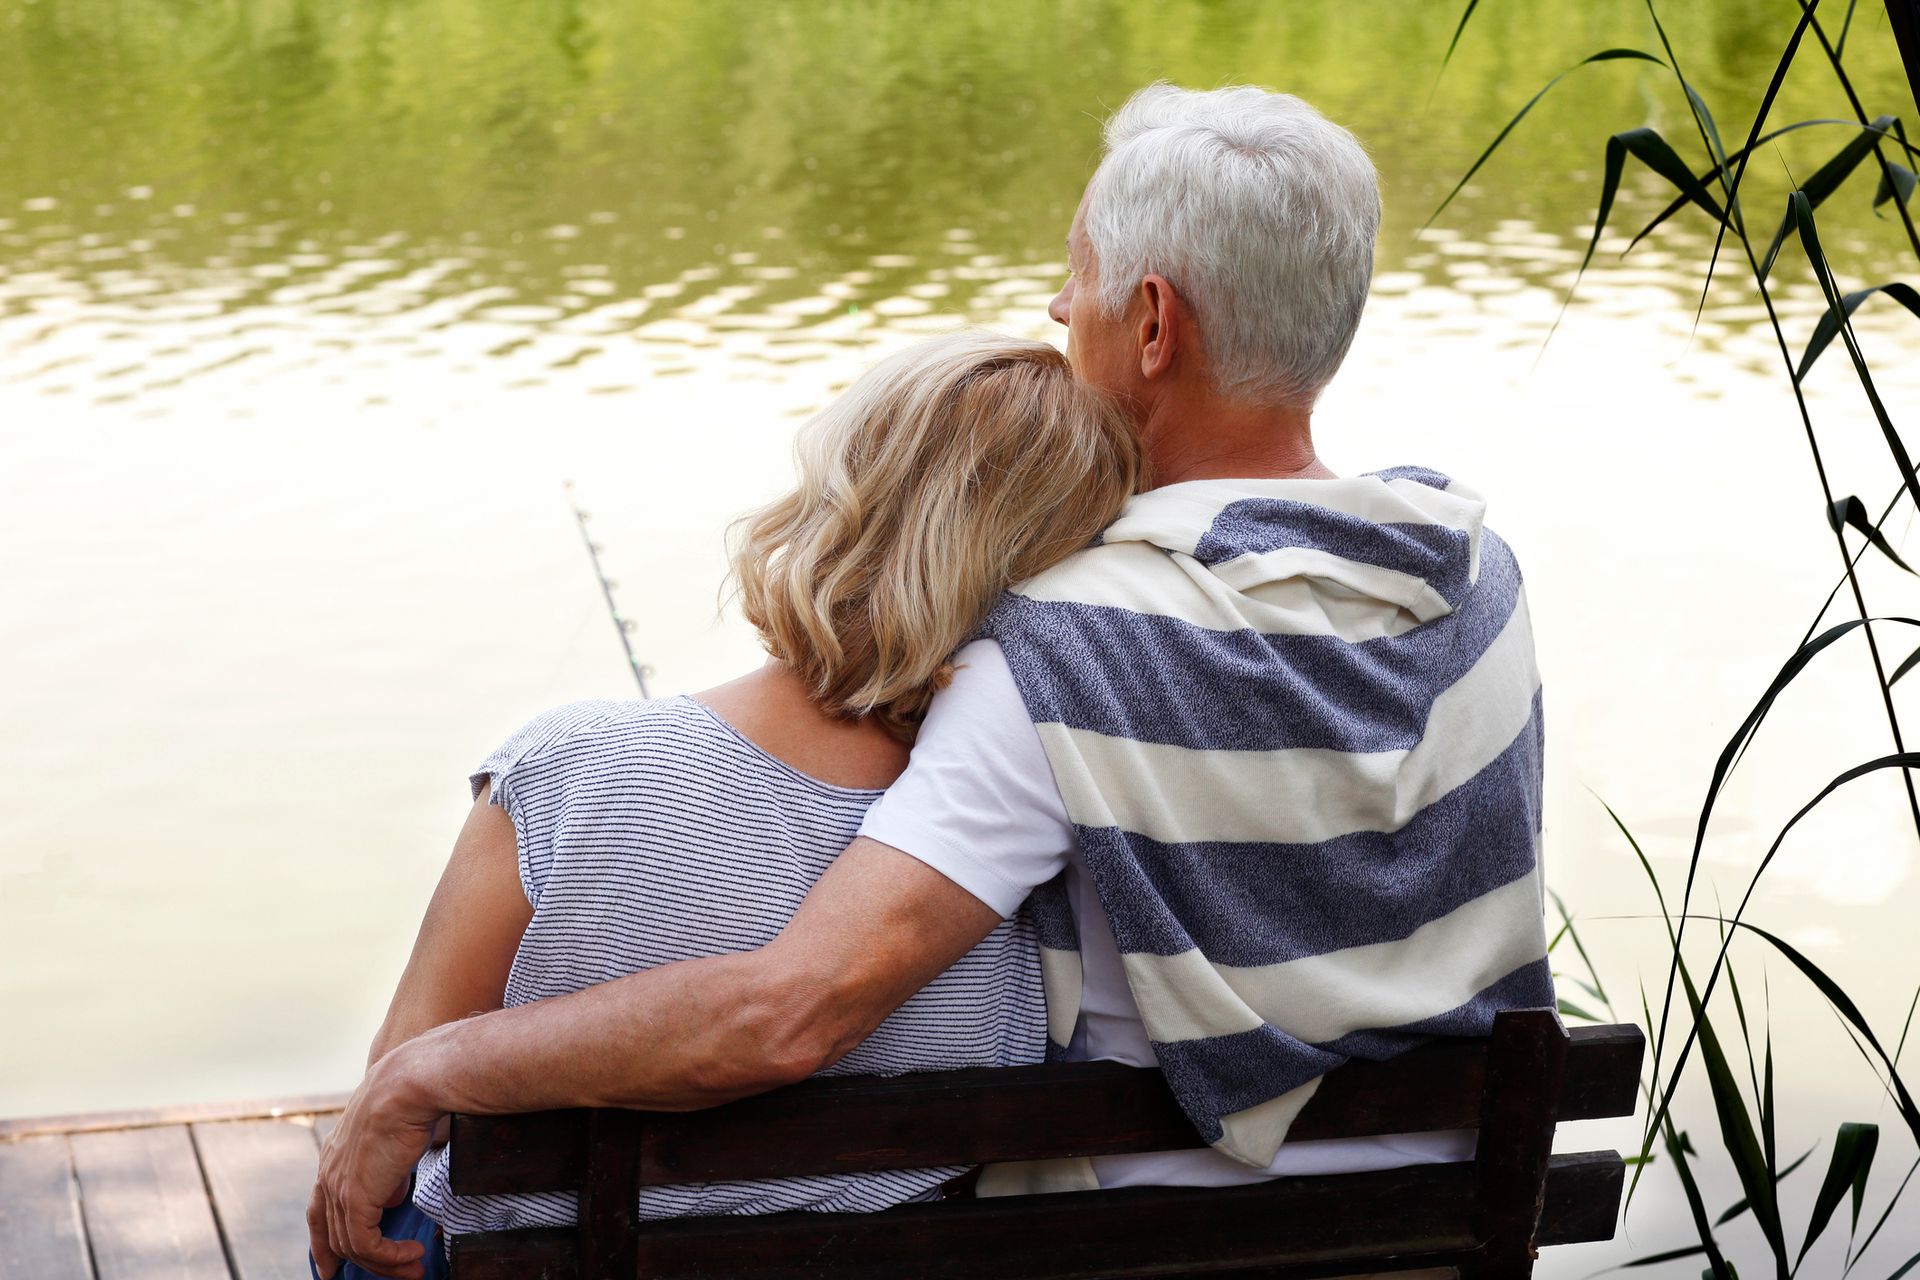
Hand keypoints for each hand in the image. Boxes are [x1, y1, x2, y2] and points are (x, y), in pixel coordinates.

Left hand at [308, 1046, 441, 1279]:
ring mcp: (339, 1188)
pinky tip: (412, 1254)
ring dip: (386, 1263)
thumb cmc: (407, 1100)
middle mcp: (329, 1175)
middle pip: (334, 1235)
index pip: (319, 1211)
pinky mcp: (356, 1198)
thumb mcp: (391, 1139)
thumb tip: (390, 1197)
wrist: (407, 1087)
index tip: (331, 1266)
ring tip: (414, 1268)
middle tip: (395, 1273)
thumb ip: (386, 1171)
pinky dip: (390, 1256)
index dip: (324, 1242)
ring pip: (352, 1246)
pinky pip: (367, 1244)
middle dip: (361, 1263)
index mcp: (333, 1159)